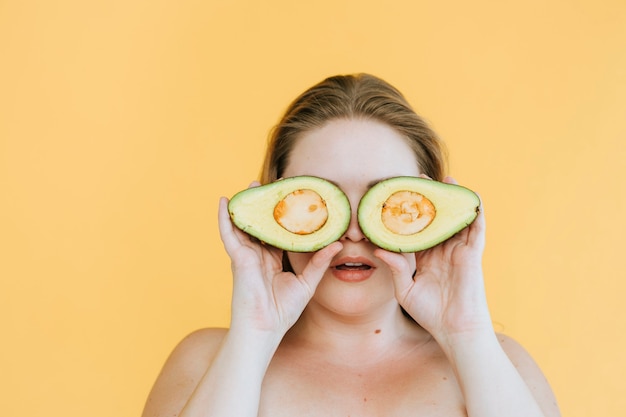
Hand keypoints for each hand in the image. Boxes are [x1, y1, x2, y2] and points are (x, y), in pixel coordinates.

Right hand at [218, 188, 341, 336]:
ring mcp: (246, 255)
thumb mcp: (307, 283)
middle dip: (266, 206)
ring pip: (245, 224)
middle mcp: (258, 254)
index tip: (292, 199)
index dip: (284, 216)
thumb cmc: (282, 311)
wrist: (264, 328)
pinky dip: (224, 217)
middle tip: (275, 186)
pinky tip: (224, 201)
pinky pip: (228, 233)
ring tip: (252, 186)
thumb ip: (319, 263)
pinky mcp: (238, 257)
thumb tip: (338, 244)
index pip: (277, 232)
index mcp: (272, 259)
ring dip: (247, 205)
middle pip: (261, 224)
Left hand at [374, 176, 491, 342]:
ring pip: (455, 218)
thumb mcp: (404, 289)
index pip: (417, 230)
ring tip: (445, 179)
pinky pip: (476, 227)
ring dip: (452, 199)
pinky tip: (469, 194)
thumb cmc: (430, 313)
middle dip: (429, 199)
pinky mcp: (472, 253)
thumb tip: (378, 248)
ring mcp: (459, 250)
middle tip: (418, 179)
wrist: (454, 329)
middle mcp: (443, 251)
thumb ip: (395, 267)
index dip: (409, 214)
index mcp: (427, 258)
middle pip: (436, 219)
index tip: (397, 197)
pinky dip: (474, 210)